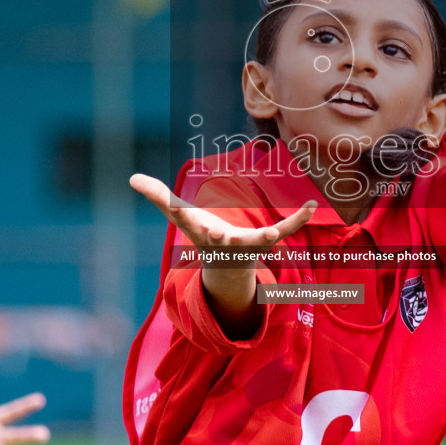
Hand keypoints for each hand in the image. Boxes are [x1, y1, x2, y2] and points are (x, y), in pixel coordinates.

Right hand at [129, 173, 314, 268]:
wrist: (228, 266)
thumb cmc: (203, 234)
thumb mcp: (180, 214)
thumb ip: (159, 196)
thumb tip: (131, 178)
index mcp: (202, 234)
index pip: (191, 224)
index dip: (185, 217)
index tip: (179, 212)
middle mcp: (225, 243)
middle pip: (223, 241)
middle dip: (222, 239)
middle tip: (219, 235)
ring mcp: (248, 244)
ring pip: (259, 241)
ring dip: (266, 236)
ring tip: (271, 231)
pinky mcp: (267, 241)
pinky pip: (286, 229)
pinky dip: (299, 218)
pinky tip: (314, 204)